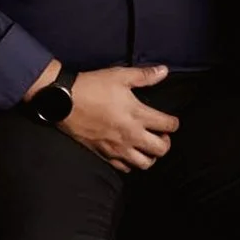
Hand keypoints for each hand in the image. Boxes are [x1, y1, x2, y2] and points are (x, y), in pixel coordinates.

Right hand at [59, 65, 178, 172]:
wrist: (64, 101)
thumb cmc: (93, 86)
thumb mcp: (120, 76)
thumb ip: (144, 76)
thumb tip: (164, 71)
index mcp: (137, 114)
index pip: (168, 125)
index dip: (174, 123)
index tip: (172, 121)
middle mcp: (131, 134)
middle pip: (161, 149)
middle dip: (166, 143)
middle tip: (161, 135)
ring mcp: (118, 147)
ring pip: (145, 163)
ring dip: (151, 156)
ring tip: (147, 146)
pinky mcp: (105, 154)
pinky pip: (125, 168)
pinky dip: (131, 163)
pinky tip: (129, 152)